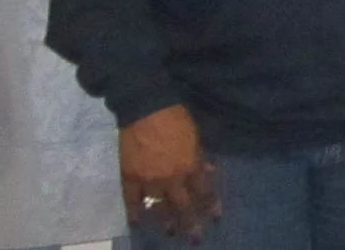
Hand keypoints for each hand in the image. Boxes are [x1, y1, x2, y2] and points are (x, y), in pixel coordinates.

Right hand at [119, 105, 218, 240]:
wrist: (146, 108)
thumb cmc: (176, 118)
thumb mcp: (196, 135)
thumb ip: (201, 156)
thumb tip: (208, 170)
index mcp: (191, 165)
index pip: (203, 191)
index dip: (210, 205)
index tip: (215, 217)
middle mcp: (172, 177)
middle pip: (183, 206)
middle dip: (190, 223)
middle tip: (195, 238)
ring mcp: (149, 179)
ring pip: (159, 207)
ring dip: (165, 222)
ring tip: (170, 233)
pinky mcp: (130, 177)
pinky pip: (132, 200)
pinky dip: (135, 212)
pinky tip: (137, 223)